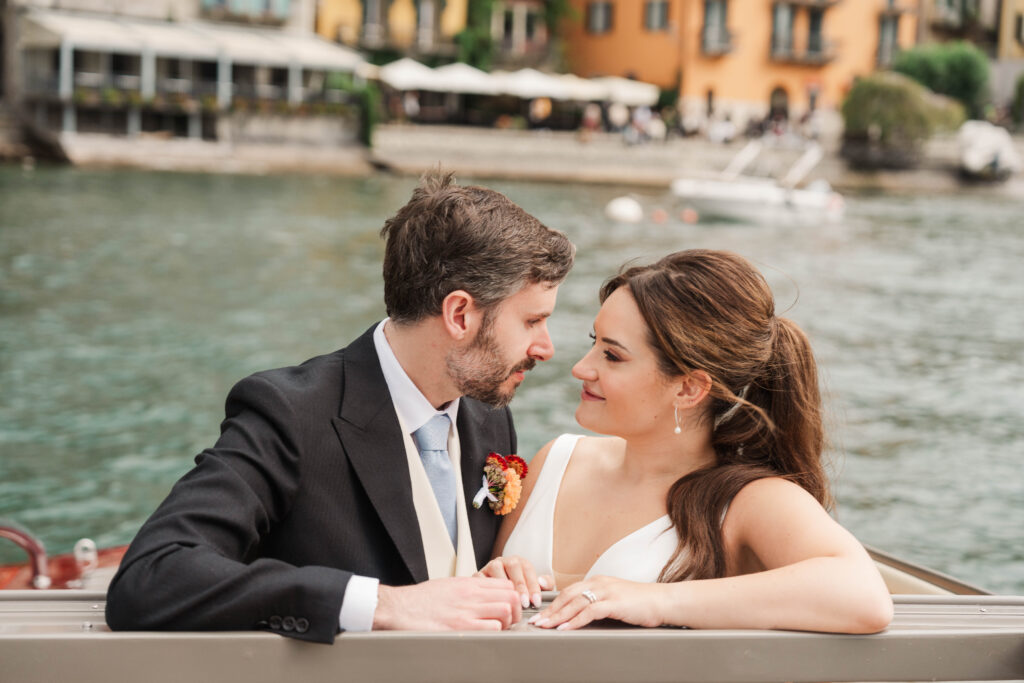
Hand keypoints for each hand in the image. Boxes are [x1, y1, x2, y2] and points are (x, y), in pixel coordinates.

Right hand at [374, 576, 521, 630]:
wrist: (400, 608)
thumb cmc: (421, 599)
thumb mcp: (449, 585)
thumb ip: (468, 588)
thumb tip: (483, 595)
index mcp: (469, 583)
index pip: (506, 584)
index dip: (512, 596)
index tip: (509, 606)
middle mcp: (471, 595)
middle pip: (511, 597)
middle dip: (515, 610)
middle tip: (508, 620)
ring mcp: (467, 611)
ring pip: (506, 611)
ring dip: (507, 622)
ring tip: (498, 629)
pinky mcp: (461, 628)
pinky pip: (492, 628)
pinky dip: (495, 632)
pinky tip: (486, 635)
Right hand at [475, 555, 552, 607]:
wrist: (492, 595)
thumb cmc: (517, 592)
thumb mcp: (534, 587)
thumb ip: (545, 584)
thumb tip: (543, 582)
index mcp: (518, 562)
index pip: (527, 569)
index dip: (533, 585)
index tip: (536, 601)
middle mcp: (503, 562)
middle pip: (512, 566)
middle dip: (520, 586)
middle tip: (525, 603)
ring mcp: (489, 567)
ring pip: (496, 570)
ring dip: (504, 587)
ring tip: (511, 603)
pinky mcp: (477, 576)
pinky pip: (481, 580)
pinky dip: (488, 591)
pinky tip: (494, 603)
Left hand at [529, 576, 666, 629]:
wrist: (663, 601)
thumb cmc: (642, 603)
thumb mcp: (616, 600)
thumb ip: (599, 604)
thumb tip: (583, 616)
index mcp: (598, 581)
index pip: (569, 591)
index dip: (554, 603)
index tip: (542, 615)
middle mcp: (600, 583)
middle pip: (567, 595)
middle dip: (550, 609)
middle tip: (537, 621)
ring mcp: (607, 591)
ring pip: (575, 602)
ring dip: (558, 615)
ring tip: (546, 626)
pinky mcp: (614, 602)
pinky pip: (590, 611)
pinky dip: (575, 620)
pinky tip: (566, 628)